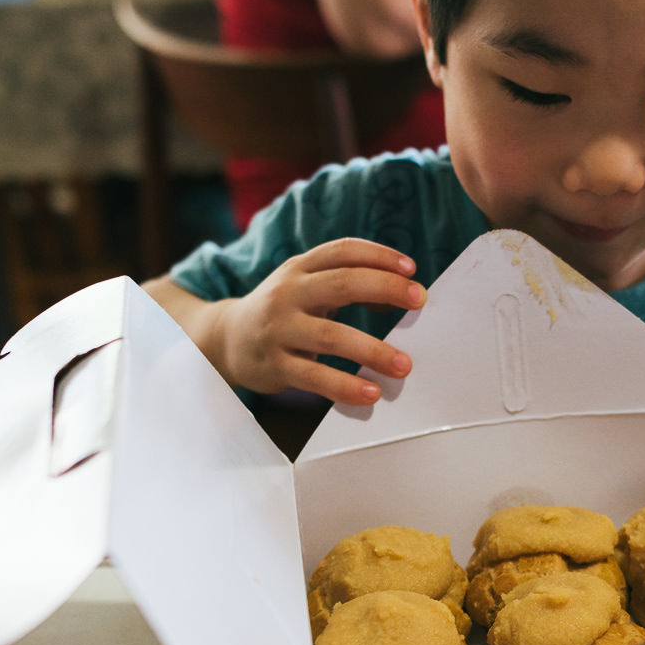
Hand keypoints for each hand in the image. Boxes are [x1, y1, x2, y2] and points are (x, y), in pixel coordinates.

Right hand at [213, 238, 425, 404]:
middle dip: (385, 288)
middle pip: (342, 283)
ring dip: (372, 350)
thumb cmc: (282, 312)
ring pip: (331, 336)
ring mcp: (279, 329)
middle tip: (419, 300)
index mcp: (299, 268)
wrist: (225, 339)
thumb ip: (346, 284)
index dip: (380, 256)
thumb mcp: (305, 287)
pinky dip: (345, 386)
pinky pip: (315, 378)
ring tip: (404, 365)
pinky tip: (370, 393)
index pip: (343, 251)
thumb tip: (402, 297)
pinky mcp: (275, 365)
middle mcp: (287, 293)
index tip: (412, 269)